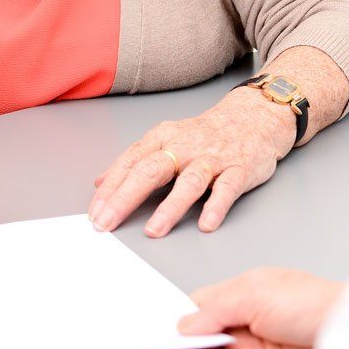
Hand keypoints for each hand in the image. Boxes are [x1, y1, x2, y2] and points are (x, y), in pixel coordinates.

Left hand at [88, 89, 296, 236]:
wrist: (252, 117)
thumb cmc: (203, 135)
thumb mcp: (163, 141)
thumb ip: (134, 162)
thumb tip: (100, 183)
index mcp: (161, 139)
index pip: (129, 163)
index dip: (110, 188)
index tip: (95, 212)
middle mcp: (183, 147)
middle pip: (150, 171)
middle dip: (125, 198)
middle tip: (107, 222)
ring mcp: (212, 158)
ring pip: (188, 182)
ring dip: (170, 207)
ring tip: (152, 230)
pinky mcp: (239, 169)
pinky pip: (226, 189)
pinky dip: (216, 206)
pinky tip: (205, 224)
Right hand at [128, 267, 343, 348]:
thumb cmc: (313, 303)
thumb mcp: (255, 291)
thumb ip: (213, 308)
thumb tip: (182, 323)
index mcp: (238, 297)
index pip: (193, 309)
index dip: (168, 317)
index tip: (143, 324)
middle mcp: (238, 327)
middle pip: (190, 338)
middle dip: (162, 343)